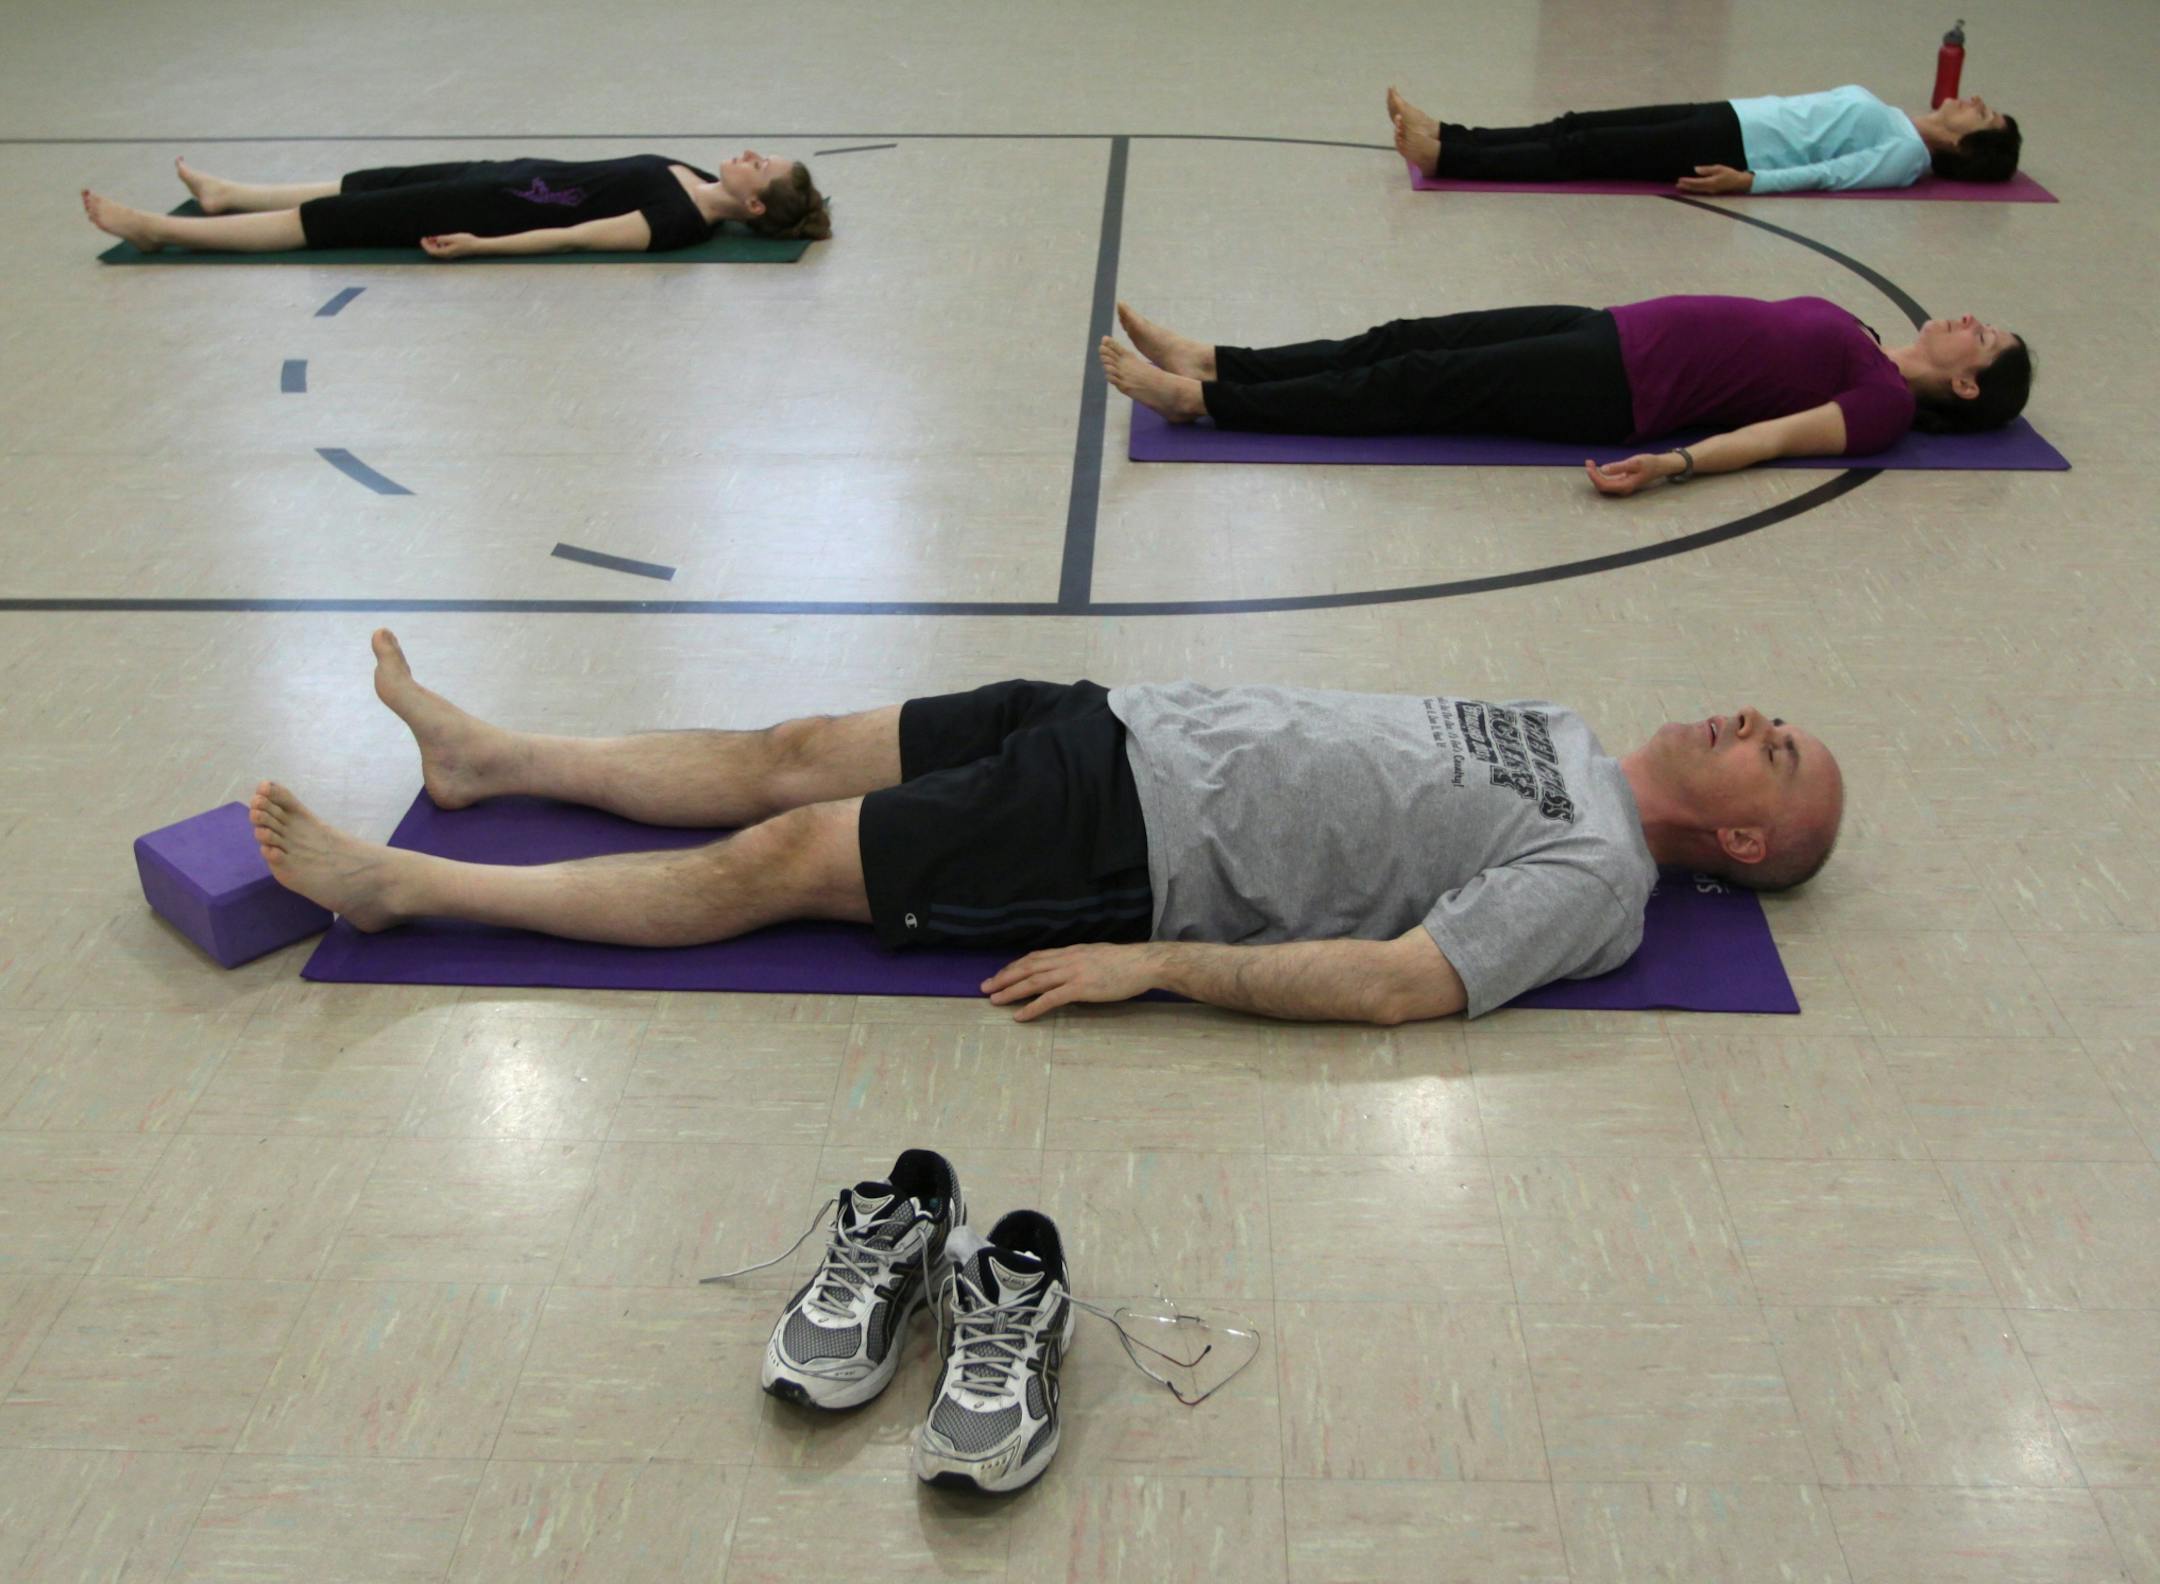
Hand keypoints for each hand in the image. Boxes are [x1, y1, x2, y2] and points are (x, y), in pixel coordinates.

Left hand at [420, 232, 482, 258]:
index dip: (425, 245)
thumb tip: (435, 240)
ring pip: (437, 251)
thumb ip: (443, 239)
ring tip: (430, 238)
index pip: (432, 251)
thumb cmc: (466, 241)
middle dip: (427, 245)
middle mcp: (447, 255)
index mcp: (446, 252)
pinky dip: (438, 245)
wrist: (476, 246)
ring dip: (432, 245)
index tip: (423, 238)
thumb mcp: (453, 237)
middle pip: (433, 252)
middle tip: (424, 238)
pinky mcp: (452, 252)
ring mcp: (450, 254)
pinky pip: (442, 250)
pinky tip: (437, 240)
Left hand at [982, 943, 1159, 1021]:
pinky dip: (1032, 1007)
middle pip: (1028, 967)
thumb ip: (1078, 962)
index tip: (1000, 975)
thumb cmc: (1125, 963)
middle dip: (1004, 977)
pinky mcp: (1080, 988)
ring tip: (995, 1000)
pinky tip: (1020, 1016)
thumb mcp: (1096, 955)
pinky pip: (1050, 999)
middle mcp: (1066, 959)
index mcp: (1070, 951)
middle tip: (985, 987)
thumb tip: (1066, 971)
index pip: (1035, 957)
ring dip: (1011, 991)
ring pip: (1034, 981)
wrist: (1143, 963)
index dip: (1015, 966)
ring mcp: (1072, 973)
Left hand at [1584, 453, 1678, 495]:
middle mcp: (1622, 490)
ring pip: (1604, 485)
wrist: (1659, 466)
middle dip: (1593, 475)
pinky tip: (1597, 467)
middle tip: (1588, 461)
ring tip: (1590, 463)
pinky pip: (1608, 482)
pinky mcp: (1622, 483)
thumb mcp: (1635, 462)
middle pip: (1602, 486)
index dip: (1594, 476)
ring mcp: (1622, 487)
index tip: (1589, 465)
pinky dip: (1600, 475)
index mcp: (1625, 486)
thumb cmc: (1649, 463)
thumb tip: (1603, 469)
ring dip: (1595, 475)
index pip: (1604, 485)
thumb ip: (1619, 467)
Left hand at [1676, 164, 1753, 194]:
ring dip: (1688, 188)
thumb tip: (1696, 169)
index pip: (1696, 182)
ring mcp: (1710, 191)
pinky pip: (1700, 190)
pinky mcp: (1711, 191)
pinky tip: (1690, 187)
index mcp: (1711, 182)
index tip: (1680, 179)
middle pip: (1695, 188)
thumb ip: (1707, 170)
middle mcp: (1709, 189)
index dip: (1687, 181)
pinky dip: (1694, 189)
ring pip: (1697, 190)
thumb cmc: (1729, 174)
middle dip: (1685, 186)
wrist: (1739, 182)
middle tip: (1676, 184)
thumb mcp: (1719, 168)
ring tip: (1680, 186)